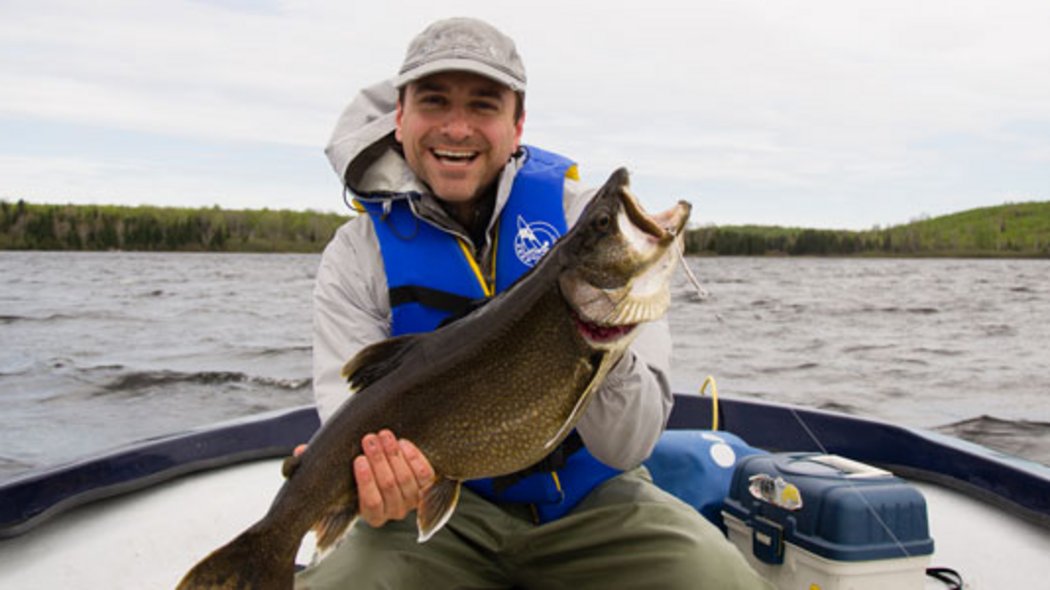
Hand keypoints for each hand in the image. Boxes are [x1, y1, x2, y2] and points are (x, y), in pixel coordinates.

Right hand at [290, 430, 433, 526]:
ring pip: (407, 479)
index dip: (366, 482)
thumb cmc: (356, 471)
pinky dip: (414, 457)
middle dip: (380, 461)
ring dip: (394, 454)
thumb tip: (299, 452)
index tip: (358, 460)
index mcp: (371, 515)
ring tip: (383, 435)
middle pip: (390, 487)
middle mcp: (394, 511)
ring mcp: (413, 499)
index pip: (370, 504)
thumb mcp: (336, 472)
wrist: (386, 467)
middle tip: (369, 439)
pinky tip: (402, 442)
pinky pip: (426, 474)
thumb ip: (316, 465)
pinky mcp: (428, 485)